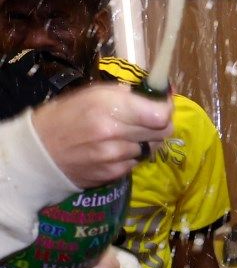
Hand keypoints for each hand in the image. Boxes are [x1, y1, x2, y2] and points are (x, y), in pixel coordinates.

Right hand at [29, 83, 172, 187]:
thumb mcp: (91, 94)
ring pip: (152, 147)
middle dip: (160, 124)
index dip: (165, 109)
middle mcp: (115, 133)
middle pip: (162, 132)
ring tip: (126, 134)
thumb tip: (156, 96)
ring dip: (146, 140)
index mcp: (109, 107)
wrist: (40, 151)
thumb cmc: (65, 116)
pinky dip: (133, 155)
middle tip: (149, 120)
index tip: (161, 105)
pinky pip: (137, 162)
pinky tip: (116, 149)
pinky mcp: (114, 173)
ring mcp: (115, 156)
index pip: (159, 114)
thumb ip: (125, 95)